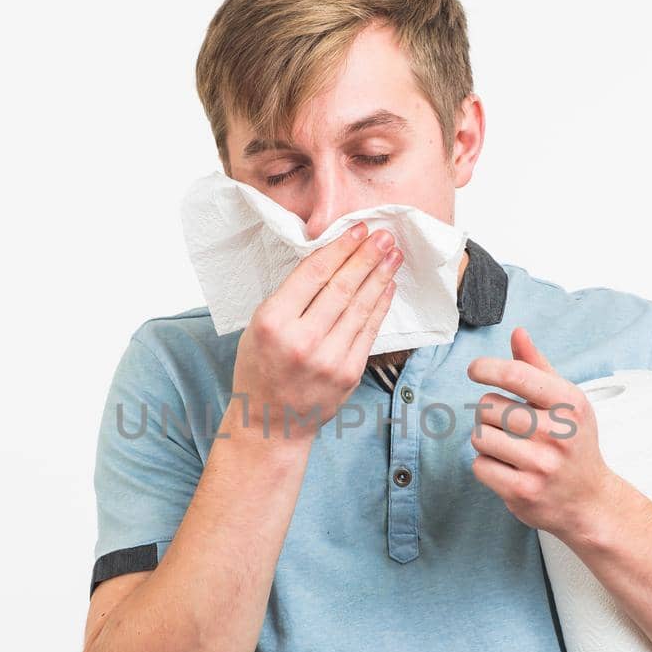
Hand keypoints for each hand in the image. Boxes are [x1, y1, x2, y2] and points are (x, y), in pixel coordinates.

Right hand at [228, 222, 400, 447]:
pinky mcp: (348, 373)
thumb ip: (290, 297)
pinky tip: (388, 287)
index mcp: (272, 322)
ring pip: (360, 308)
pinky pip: (368, 331)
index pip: (312, 274)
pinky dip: (380, 306)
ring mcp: (328, 359)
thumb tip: (330, 259)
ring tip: (393, 255)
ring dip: (380, 277)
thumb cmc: (260, 368)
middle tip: (385, 235)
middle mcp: (301, 340)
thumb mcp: (258, 326)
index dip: (340, 248)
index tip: (358, 229)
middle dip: (366, 257)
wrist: (270, 422)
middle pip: (341, 288)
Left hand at [466, 326, 624, 539]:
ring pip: (480, 436)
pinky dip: (487, 466)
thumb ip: (538, 367)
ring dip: (486, 440)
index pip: (516, 374)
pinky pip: (479, 466)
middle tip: (509, 425)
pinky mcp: (523, 490)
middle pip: (488, 406)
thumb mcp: (567, 402)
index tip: (475, 370)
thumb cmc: (575, 445)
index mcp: (569, 403)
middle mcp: (557, 432)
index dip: (487, 368)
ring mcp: (540, 464)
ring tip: (509, 447)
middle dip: (490, 413)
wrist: (589, 501)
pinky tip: (509, 468)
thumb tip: (517, 333)